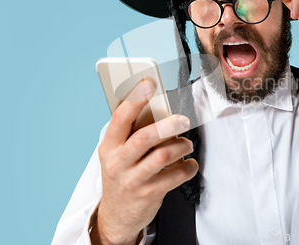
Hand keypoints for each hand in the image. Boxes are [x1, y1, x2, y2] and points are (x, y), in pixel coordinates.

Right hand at [91, 80, 197, 244]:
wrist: (117, 215)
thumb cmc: (122, 174)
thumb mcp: (118, 153)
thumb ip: (133, 133)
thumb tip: (160, 107)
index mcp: (108, 146)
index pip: (120, 118)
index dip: (134, 99)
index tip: (149, 83)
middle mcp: (117, 162)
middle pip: (144, 138)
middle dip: (168, 125)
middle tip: (184, 120)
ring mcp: (132, 180)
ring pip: (162, 156)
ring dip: (181, 146)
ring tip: (187, 144)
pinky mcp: (148, 195)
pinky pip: (175, 177)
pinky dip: (188, 167)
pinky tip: (190, 164)